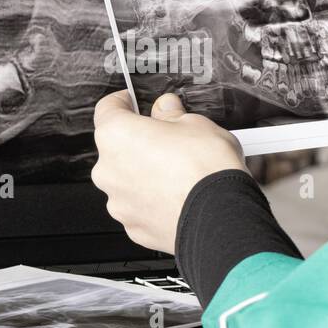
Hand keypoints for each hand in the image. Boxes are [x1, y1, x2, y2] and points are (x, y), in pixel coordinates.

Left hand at [91, 90, 246, 253]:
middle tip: (167, 140)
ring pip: (126, 180)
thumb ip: (172, 115)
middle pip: (116, 148)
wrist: (220, 217)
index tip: (132, 101)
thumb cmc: (206, 170)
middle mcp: (109, 170)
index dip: (123, 102)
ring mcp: (118, 202)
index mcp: (116, 135)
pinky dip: (152, 199)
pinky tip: (176, 194)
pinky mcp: (133, 226)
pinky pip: (138, 205)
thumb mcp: (195, 123)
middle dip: (138, 142)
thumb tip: (166, 109)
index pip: (107, 108)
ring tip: (177, 172)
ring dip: (144, 174)